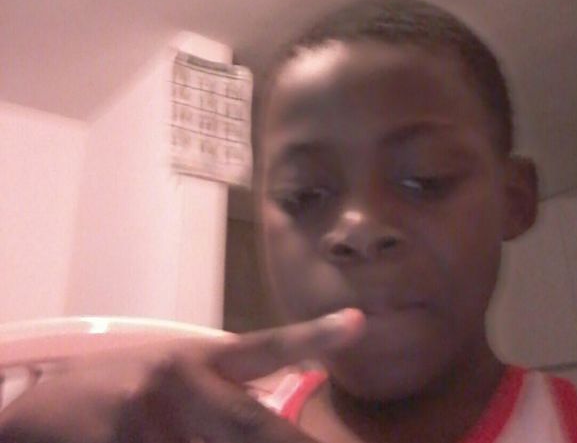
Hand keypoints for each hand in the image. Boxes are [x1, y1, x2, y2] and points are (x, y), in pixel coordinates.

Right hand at [0, 309, 364, 442]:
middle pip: (251, 423)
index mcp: (200, 359)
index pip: (266, 347)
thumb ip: (223, 397)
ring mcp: (148, 418)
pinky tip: (168, 441)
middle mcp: (181, 382)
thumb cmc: (124, 389)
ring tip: (198, 436)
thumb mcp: (176, 379)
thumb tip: (270, 419)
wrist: (43, 411)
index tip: (357, 323)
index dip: (312, 336)